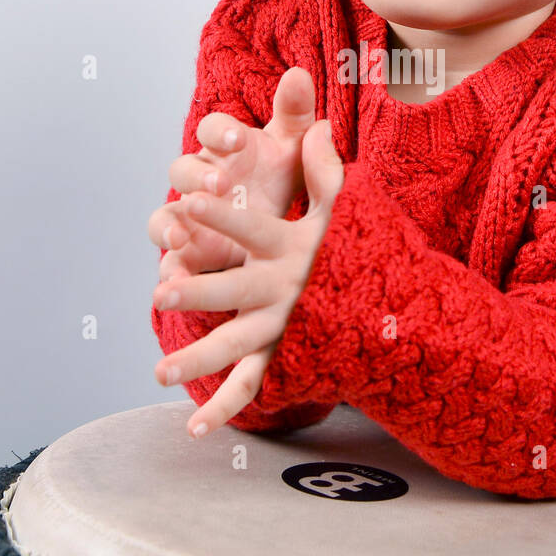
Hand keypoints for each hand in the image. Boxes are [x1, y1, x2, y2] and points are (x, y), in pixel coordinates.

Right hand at [146, 67, 317, 281]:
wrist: (275, 228)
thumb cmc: (278, 176)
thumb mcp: (293, 148)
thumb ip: (296, 114)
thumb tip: (299, 74)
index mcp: (226, 149)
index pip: (212, 129)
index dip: (220, 130)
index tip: (237, 137)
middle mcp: (201, 179)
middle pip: (183, 169)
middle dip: (197, 176)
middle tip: (220, 185)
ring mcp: (189, 217)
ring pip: (164, 215)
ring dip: (168, 224)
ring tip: (179, 237)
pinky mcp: (187, 253)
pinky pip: (168, 259)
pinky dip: (169, 269)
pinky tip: (173, 282)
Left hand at [153, 118, 344, 435]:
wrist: (396, 308)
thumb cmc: (360, 248)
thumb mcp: (348, 208)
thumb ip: (327, 170)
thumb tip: (320, 126)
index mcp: (291, 249)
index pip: (251, 229)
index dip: (220, 214)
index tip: (185, 199)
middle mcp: (283, 291)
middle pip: (234, 291)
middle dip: (197, 290)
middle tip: (160, 289)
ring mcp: (281, 328)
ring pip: (235, 346)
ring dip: (197, 359)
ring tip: (158, 371)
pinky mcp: (283, 357)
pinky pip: (252, 385)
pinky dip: (225, 408)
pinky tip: (194, 429)